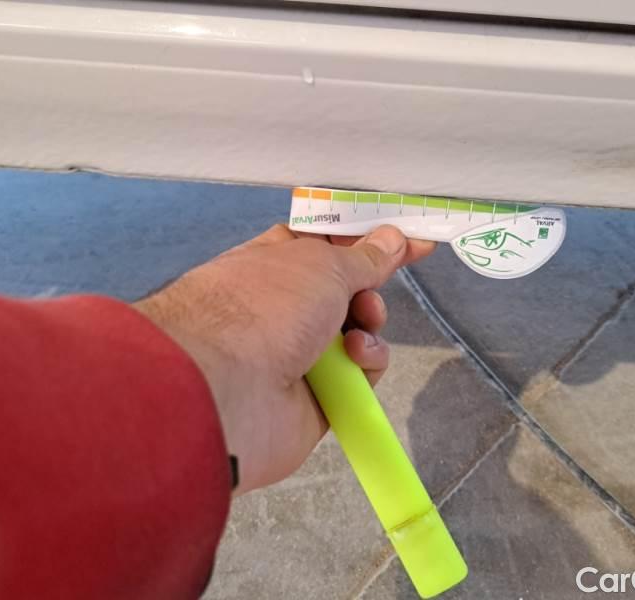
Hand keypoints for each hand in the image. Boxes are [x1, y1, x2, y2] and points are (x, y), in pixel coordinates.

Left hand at [134, 224, 434, 493]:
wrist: (226, 391)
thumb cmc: (265, 308)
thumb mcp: (322, 266)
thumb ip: (364, 257)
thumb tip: (391, 238)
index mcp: (273, 263)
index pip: (325, 243)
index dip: (365, 239)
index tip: (409, 237)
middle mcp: (283, 308)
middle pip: (345, 291)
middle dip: (367, 288)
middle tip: (371, 290)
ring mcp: (299, 354)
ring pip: (357, 333)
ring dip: (369, 325)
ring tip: (358, 329)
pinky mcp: (319, 397)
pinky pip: (359, 374)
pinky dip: (365, 363)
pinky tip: (355, 360)